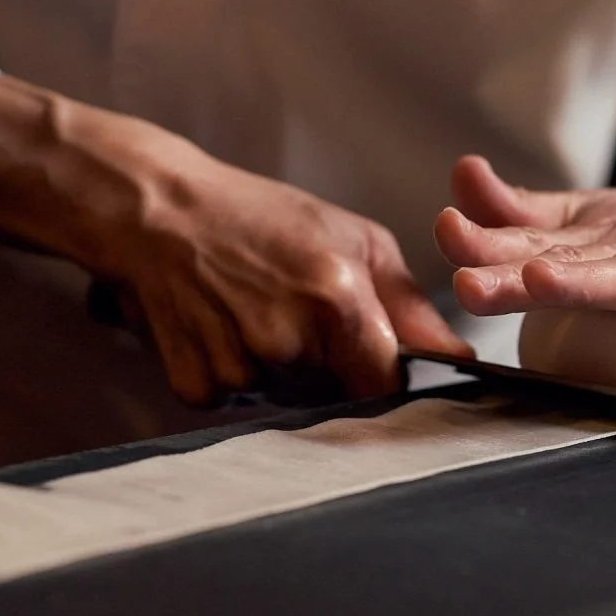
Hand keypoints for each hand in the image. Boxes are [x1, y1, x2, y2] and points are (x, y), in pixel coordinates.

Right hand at [92, 145, 470, 404]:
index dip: (384, 379)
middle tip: (299, 314)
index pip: (386, 387)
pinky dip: (238, 375)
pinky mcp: (199, 389)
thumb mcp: (353, 240)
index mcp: (335, 301)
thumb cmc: (262, 218)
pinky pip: (240, 402)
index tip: (374, 362)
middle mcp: (288, 341)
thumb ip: (409, 307)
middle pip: (337, 396)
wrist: (157, 213)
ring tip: (257, 314)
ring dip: (284, 372)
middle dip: (332, 368)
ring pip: (288, 400)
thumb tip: (457, 357)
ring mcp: (239, 369)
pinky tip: (223, 328)